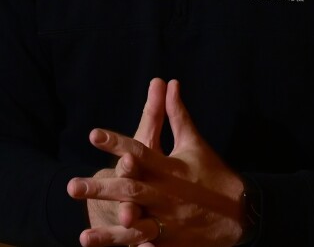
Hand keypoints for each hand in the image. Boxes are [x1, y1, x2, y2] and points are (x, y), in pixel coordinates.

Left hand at [68, 79, 246, 246]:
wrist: (241, 213)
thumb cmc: (213, 174)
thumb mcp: (194, 143)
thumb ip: (176, 115)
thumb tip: (169, 82)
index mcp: (169, 167)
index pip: (140, 151)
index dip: (116, 143)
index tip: (93, 135)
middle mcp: (166, 193)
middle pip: (129, 189)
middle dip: (100, 189)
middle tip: (72, 186)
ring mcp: (168, 218)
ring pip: (135, 224)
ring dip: (109, 233)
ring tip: (83, 236)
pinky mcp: (171, 239)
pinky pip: (146, 244)